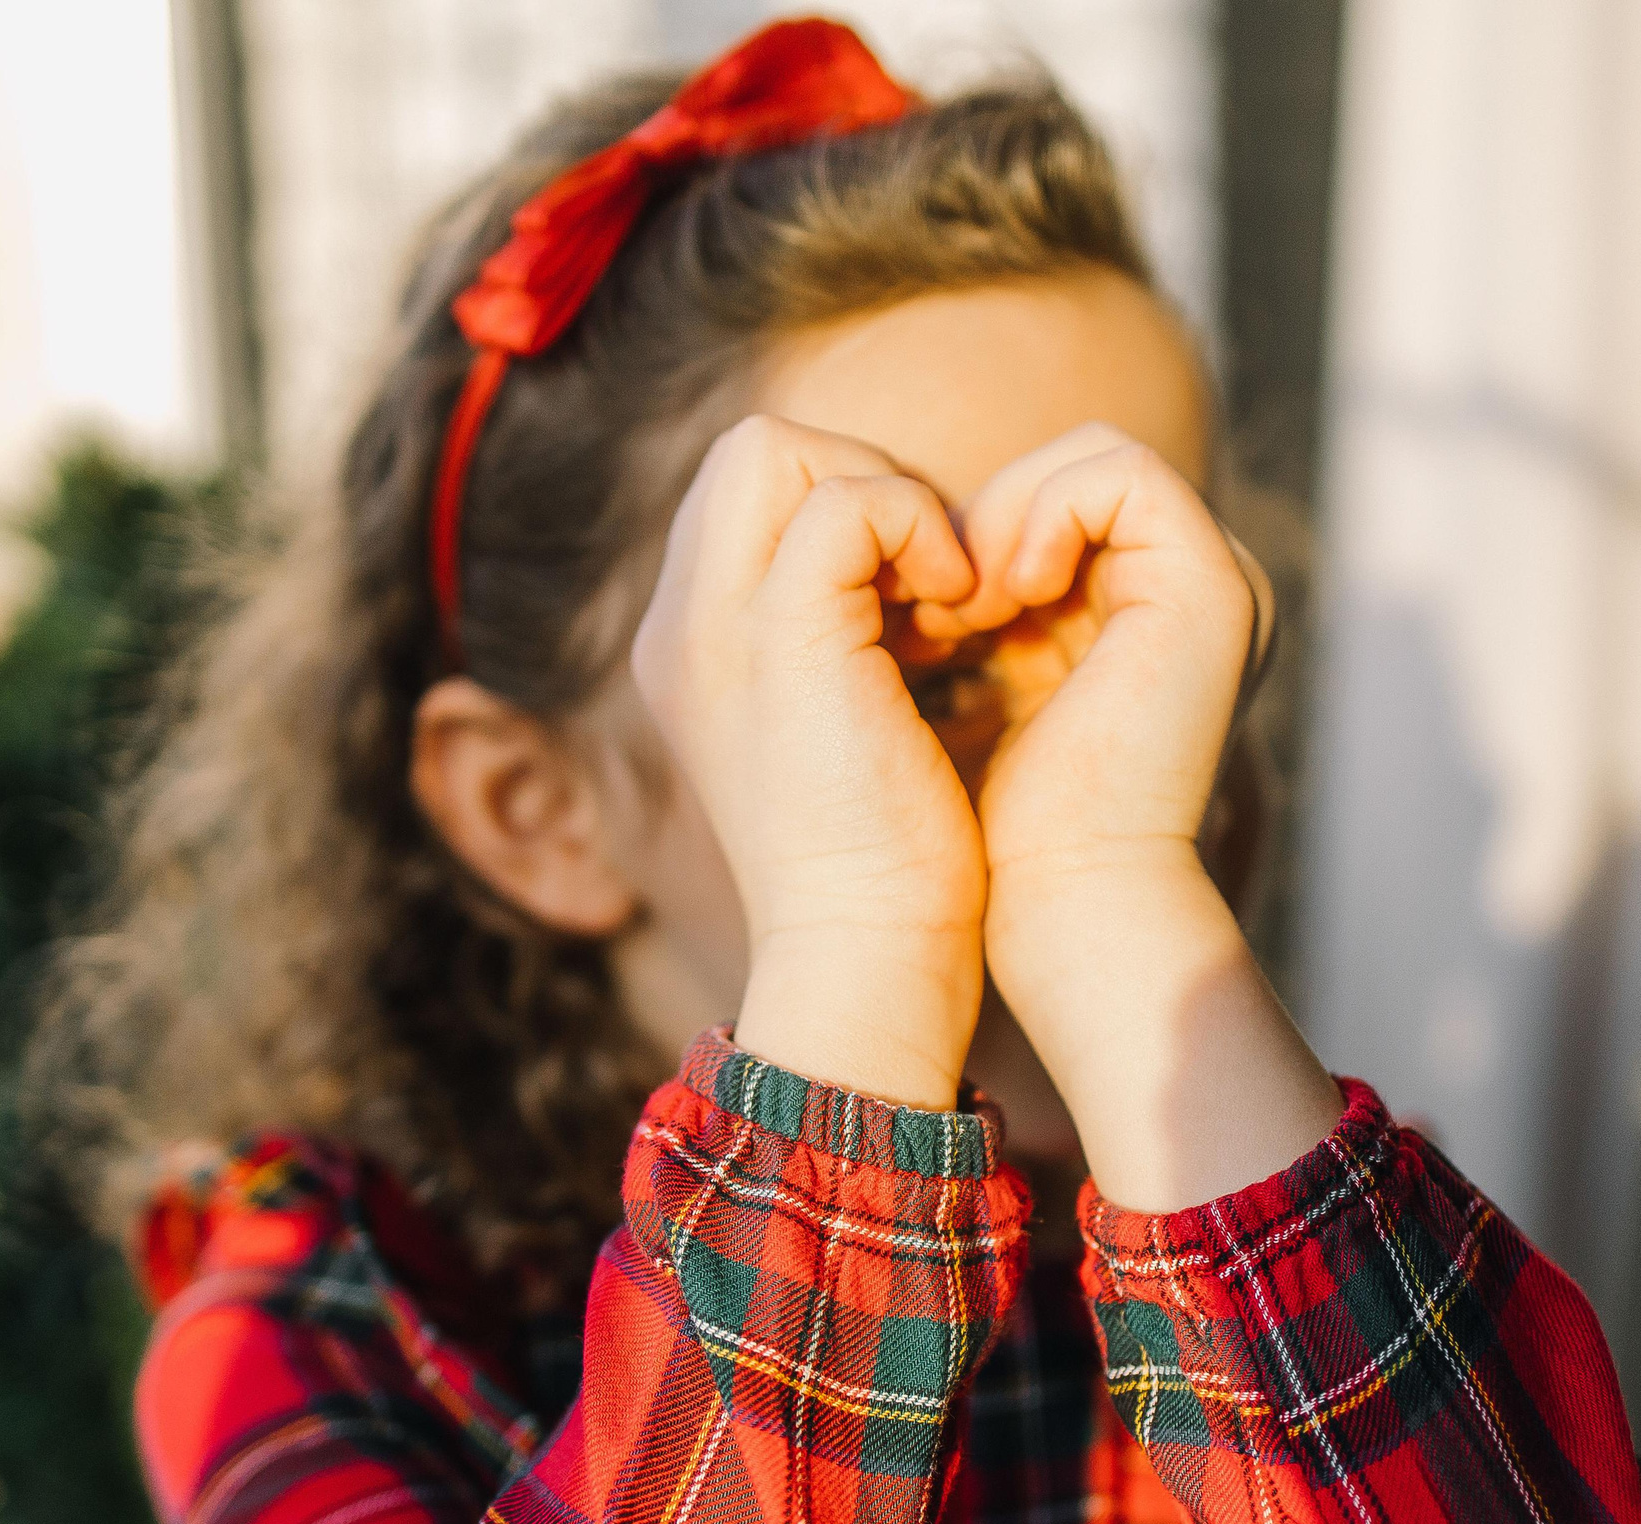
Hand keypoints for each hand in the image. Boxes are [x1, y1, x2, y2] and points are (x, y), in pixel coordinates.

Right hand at [631, 414, 986, 1107]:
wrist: (869, 958)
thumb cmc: (887, 872)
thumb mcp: (846, 737)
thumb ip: (845, 651)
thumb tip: (906, 591)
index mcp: (689, 653)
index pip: (745, 496)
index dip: (843, 507)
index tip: (917, 599)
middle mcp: (679, 629)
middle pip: (748, 451)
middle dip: (860, 481)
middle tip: (934, 585)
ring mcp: (714, 627)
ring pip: (775, 448)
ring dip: (888, 499)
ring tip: (948, 601)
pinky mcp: (780, 635)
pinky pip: (844, 500)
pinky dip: (917, 527)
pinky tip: (962, 609)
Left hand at [951, 425, 1339, 1209]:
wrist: (1057, 900)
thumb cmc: (978, 828)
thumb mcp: (939, 687)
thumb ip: (939, 603)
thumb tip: (892, 522)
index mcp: (1119, 610)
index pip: (1036, 496)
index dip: (952, 527)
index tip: (904, 614)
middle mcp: (1172, 589)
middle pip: (1059, 468)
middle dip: (971, 519)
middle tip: (929, 612)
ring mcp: (1208, 579)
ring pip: (1089, 455)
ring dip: (1003, 516)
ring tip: (967, 612)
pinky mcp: (1214, 581)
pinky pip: (1122, 472)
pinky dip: (1046, 512)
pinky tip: (1005, 598)